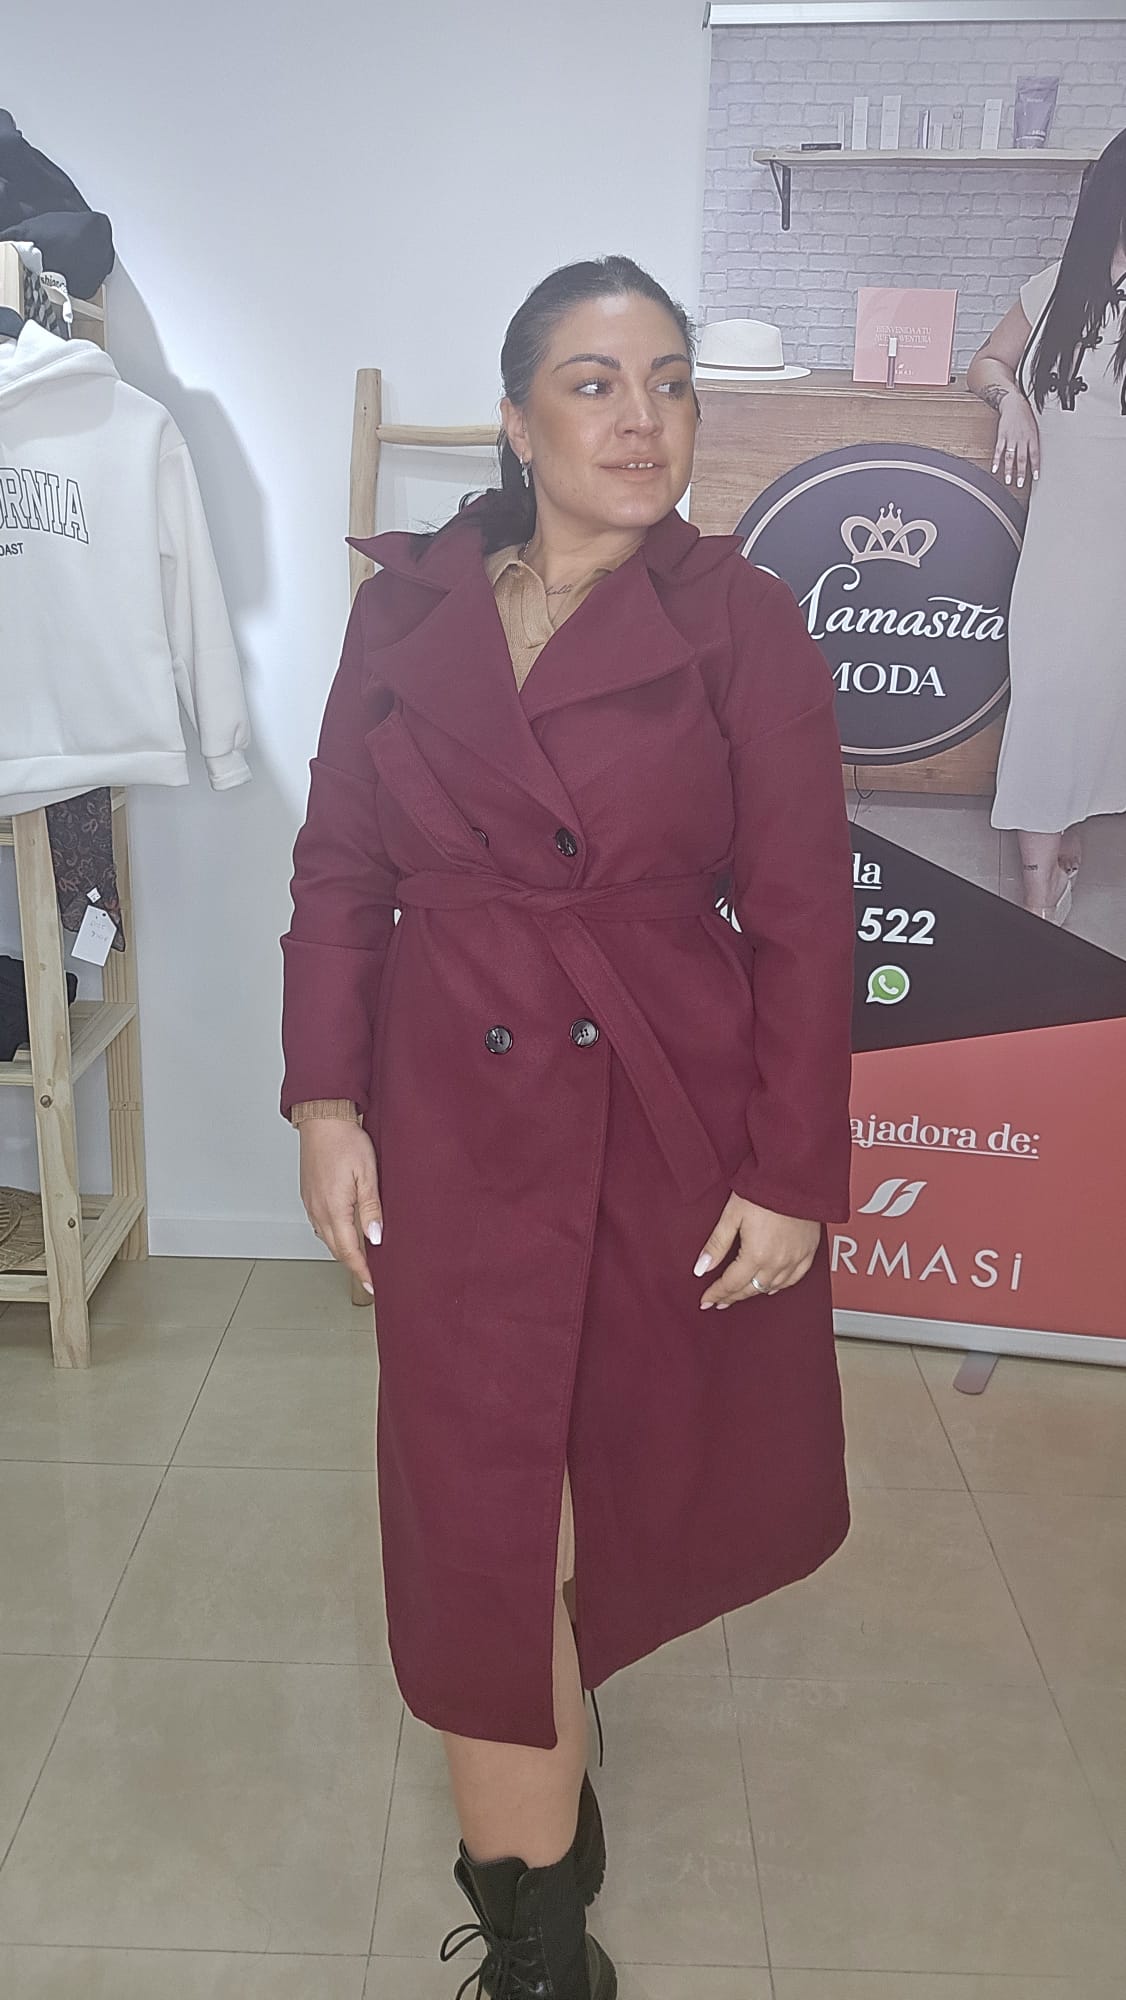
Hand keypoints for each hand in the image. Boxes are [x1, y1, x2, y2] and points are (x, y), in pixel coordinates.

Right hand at [299, 1121, 382, 1297]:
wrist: (322, 1119)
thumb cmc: (346, 1141)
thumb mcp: (367, 1174)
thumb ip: (371, 1209)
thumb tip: (375, 1237)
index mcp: (334, 1209)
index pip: (349, 1251)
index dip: (361, 1271)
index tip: (372, 1285)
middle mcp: (318, 1210)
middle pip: (336, 1249)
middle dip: (353, 1264)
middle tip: (370, 1276)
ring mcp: (311, 1203)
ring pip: (326, 1238)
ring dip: (343, 1250)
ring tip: (361, 1257)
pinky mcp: (308, 1195)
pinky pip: (320, 1224)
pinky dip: (333, 1235)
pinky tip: (344, 1231)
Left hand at [694, 1194, 820, 1308]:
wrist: (794, 1176)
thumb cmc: (763, 1190)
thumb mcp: (731, 1215)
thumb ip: (716, 1245)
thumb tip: (700, 1268)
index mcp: (756, 1254)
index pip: (731, 1283)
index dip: (716, 1293)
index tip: (706, 1300)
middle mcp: (778, 1262)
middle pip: (751, 1288)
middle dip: (732, 1296)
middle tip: (719, 1301)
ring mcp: (796, 1258)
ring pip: (771, 1287)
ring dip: (753, 1292)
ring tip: (740, 1294)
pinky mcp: (809, 1251)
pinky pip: (794, 1278)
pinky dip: (780, 1285)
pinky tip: (771, 1286)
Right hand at [992, 389, 1039, 489]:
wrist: (1014, 404)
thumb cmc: (1026, 417)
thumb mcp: (1035, 429)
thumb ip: (1034, 443)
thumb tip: (1034, 458)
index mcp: (1032, 437)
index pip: (1035, 455)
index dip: (1035, 467)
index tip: (1036, 477)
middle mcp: (1022, 438)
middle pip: (1022, 459)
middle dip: (1021, 473)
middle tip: (1019, 484)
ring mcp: (1011, 438)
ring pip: (1010, 457)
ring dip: (1008, 470)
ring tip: (1008, 480)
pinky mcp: (1002, 436)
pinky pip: (999, 450)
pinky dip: (996, 460)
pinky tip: (995, 469)